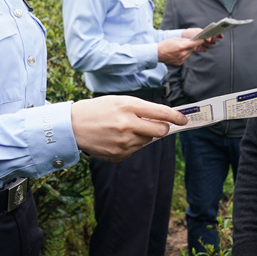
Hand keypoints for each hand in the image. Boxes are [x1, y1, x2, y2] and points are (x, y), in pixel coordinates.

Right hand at [71, 96, 187, 161]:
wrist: (72, 126)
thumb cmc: (98, 109)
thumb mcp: (120, 101)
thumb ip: (141, 108)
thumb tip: (163, 118)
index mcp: (128, 107)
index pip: (161, 113)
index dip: (176, 117)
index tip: (184, 119)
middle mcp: (127, 125)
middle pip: (160, 131)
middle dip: (162, 127)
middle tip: (155, 124)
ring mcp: (123, 142)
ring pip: (147, 141)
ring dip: (143, 135)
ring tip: (125, 128)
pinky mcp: (118, 155)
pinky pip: (135, 150)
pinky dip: (131, 144)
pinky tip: (117, 137)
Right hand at [158, 37, 201, 65]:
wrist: (157, 54)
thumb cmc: (165, 45)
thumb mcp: (175, 39)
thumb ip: (184, 40)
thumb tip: (191, 41)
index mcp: (182, 46)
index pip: (194, 44)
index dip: (199, 41)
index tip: (202, 39)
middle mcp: (182, 54)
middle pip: (192, 49)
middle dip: (191, 46)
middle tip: (187, 43)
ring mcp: (181, 59)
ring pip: (189, 54)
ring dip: (187, 50)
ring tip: (180, 48)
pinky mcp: (179, 63)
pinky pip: (185, 58)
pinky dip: (183, 55)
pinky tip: (177, 53)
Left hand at [181, 27, 221, 52]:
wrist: (183, 38)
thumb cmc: (190, 32)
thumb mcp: (196, 31)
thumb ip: (203, 34)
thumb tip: (209, 39)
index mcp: (207, 33)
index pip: (216, 34)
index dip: (219, 35)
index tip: (221, 36)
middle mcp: (207, 39)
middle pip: (214, 41)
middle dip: (212, 40)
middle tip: (208, 39)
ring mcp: (204, 44)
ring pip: (209, 46)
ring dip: (207, 44)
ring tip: (202, 42)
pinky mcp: (201, 48)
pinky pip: (205, 49)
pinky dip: (203, 48)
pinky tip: (200, 46)